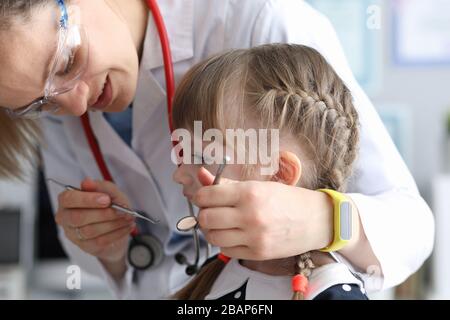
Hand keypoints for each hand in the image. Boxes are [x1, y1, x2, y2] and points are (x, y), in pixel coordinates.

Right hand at [54, 178, 135, 274]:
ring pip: (89, 231)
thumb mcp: (111, 192)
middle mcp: (65, 217)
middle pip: (77, 217)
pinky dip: (117, 233)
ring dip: (113, 224)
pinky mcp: (85, 246)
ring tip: (128, 218)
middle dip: (103, 214)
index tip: (106, 199)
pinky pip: (100, 241)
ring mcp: (73, 234)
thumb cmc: (109, 206)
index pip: (68, 199)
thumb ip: (101, 187)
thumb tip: (87, 182)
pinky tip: (126, 227)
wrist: (117, 226)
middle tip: (122, 211)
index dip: (87, 199)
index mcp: (67, 200)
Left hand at [191, 168, 333, 259]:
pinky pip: (226, 251)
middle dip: (203, 213)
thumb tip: (201, 175)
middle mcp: (250, 215)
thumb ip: (226, 184)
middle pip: (206, 218)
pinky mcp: (257, 253)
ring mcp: (253, 237)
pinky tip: (232, 235)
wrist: (315, 220)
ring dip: (211, 230)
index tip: (203, 197)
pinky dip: (224, 243)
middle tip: (210, 210)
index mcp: (249, 193)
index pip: (207, 196)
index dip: (200, 196)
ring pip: (213, 237)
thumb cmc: (287, 199)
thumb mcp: (258, 185)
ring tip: (219, 224)